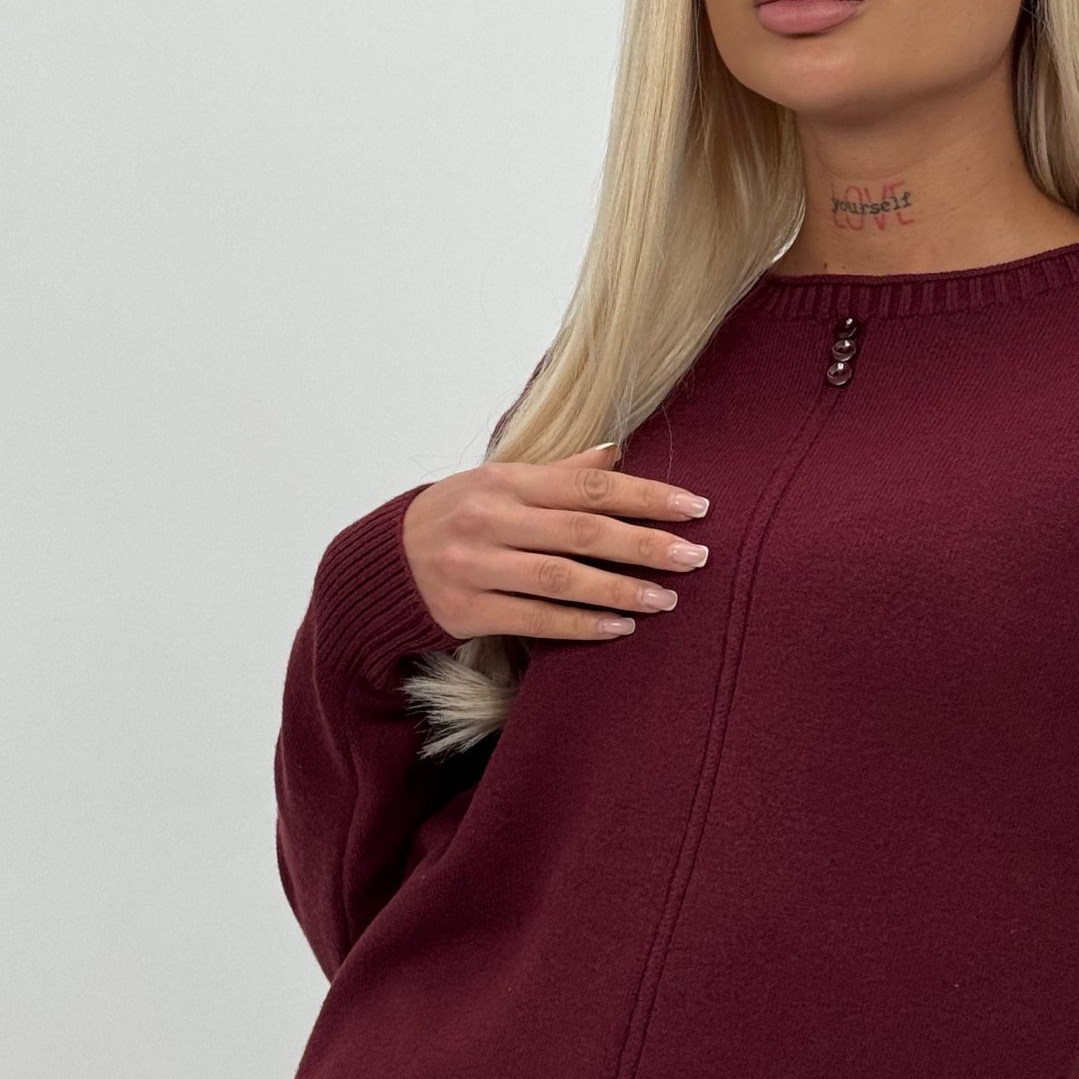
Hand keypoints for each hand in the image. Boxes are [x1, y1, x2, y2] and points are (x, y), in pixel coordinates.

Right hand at [401, 442, 710, 642]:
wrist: (384, 563)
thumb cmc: (457, 517)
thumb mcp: (500, 483)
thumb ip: (559, 473)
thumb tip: (617, 452)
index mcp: (505, 480)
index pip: (588, 485)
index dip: (645, 495)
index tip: (695, 507)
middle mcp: (490, 519)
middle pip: (581, 531)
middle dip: (645, 544)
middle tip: (695, 557)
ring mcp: (475, 566)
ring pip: (560, 579)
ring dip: (619, 589)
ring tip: (665, 598)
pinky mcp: (466, 610)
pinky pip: (534, 619)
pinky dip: (581, 624)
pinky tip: (620, 627)